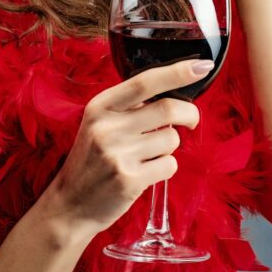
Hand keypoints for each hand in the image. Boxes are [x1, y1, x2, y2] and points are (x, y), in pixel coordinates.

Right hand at [43, 58, 212, 233]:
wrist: (69, 205)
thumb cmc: (92, 160)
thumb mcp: (99, 123)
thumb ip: (129, 107)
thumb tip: (174, 91)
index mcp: (101, 106)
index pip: (146, 81)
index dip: (178, 72)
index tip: (201, 66)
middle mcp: (107, 127)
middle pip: (169, 108)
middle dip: (190, 114)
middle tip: (191, 121)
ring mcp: (118, 154)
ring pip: (172, 139)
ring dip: (170, 146)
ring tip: (150, 155)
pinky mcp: (129, 180)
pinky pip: (170, 165)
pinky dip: (167, 167)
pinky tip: (149, 173)